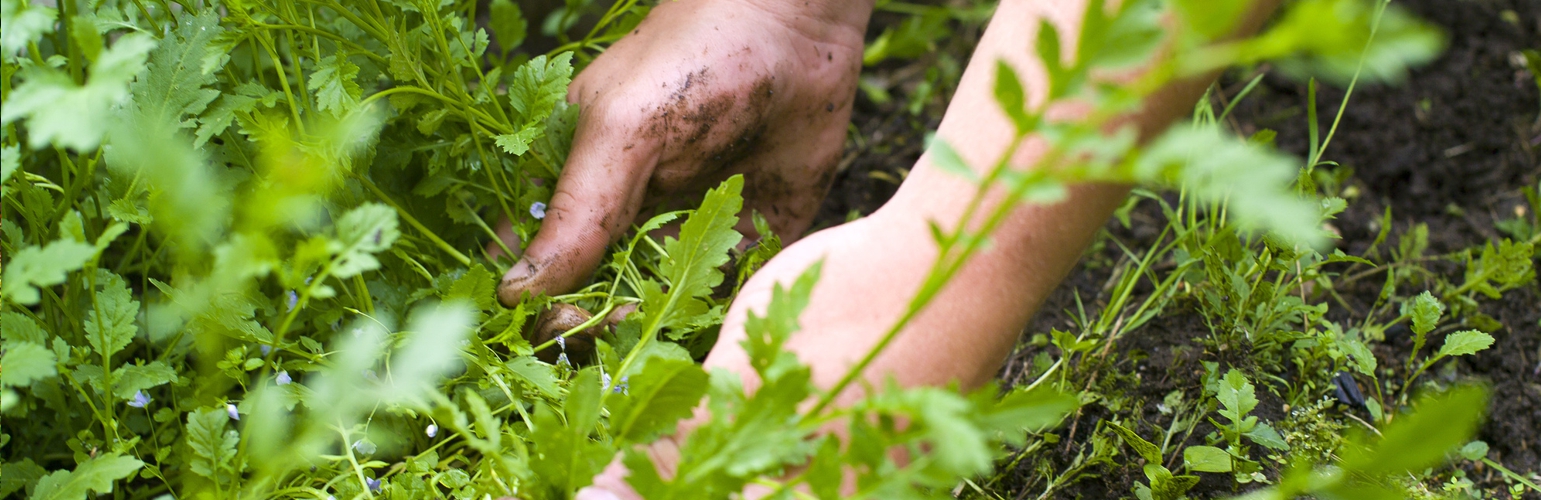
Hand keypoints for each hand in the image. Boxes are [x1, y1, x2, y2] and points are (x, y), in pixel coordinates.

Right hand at [495, 0, 868, 305]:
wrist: (798, 25)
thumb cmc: (691, 58)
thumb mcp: (621, 132)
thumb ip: (577, 212)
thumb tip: (516, 294)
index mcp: (581, 186)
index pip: (542, 264)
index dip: (540, 305)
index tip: (553, 330)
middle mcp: (632, 217)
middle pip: (603, 299)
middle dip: (606, 326)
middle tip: (623, 330)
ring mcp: (695, 230)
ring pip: (668, 306)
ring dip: (667, 325)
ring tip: (672, 321)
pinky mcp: (756, 236)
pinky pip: (735, 293)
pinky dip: (728, 309)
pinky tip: (721, 310)